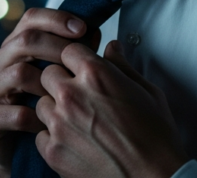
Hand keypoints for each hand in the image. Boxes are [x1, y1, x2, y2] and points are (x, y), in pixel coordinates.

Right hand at [0, 7, 101, 177]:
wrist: (16, 151)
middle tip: (81, 61)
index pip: (31, 19)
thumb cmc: (43, 108)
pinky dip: (40, 118)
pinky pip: (16, 114)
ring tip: (70, 97)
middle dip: (58, 47)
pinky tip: (55, 125)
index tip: (83, 28)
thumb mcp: (59, 78)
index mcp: (13, 47)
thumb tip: (95, 33)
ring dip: (49, 84)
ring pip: (19, 74)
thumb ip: (73, 55)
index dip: (56, 19)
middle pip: (25, 41)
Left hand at [34, 40, 188, 177]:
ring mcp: (59, 124)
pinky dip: (52, 137)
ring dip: (54, 109)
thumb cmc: (156, 136)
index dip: (76, 59)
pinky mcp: (53, 150)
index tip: (82, 69)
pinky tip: (74, 141)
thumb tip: (111, 46)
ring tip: (78, 121)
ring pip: (41, 103)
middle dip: (60, 81)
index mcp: (95, 74)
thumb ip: (122, 65)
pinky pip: (40, 134)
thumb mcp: (147, 92)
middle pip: (47, 74)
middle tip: (79, 95)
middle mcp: (71, 95)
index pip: (68, 50)